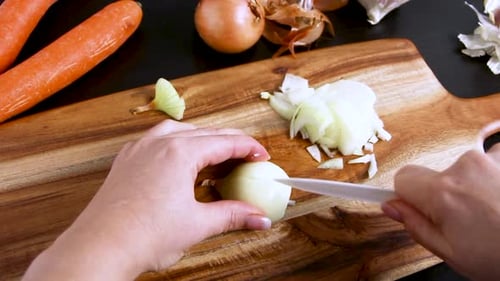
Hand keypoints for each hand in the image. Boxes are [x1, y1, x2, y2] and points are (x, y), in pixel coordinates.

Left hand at [22, 120, 272, 280]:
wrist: (100, 248)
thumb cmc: (145, 235)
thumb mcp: (197, 225)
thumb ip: (232, 215)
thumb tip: (260, 218)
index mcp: (180, 152)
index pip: (225, 142)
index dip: (249, 148)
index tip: (262, 156)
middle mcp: (158, 143)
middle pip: (205, 133)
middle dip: (230, 143)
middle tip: (246, 157)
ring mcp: (140, 149)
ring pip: (179, 131)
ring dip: (202, 140)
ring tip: (216, 156)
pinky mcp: (127, 160)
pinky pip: (157, 140)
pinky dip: (177, 144)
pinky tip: (181, 160)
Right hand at [382, 143, 499, 279]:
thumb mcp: (450, 252)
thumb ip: (415, 225)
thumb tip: (391, 206)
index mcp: (443, 193)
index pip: (403, 177)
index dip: (405, 195)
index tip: (406, 204)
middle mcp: (464, 168)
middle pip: (432, 174)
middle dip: (439, 195)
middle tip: (461, 222)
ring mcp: (489, 160)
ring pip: (461, 171)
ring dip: (468, 188)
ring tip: (489, 215)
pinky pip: (487, 164)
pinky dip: (491, 180)